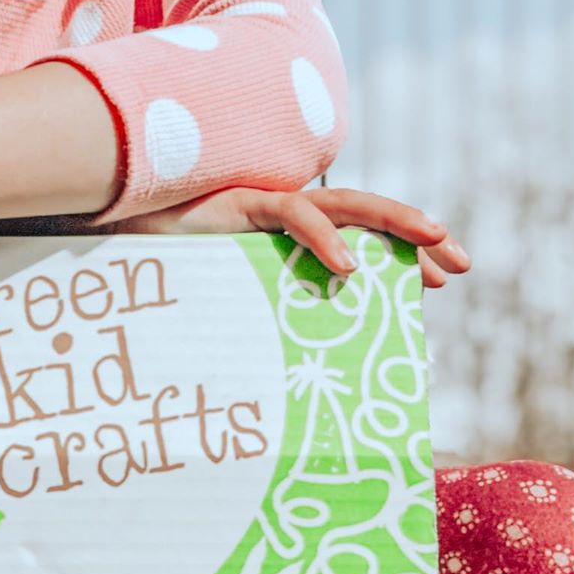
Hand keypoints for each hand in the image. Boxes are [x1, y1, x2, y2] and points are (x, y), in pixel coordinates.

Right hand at [113, 186, 469, 287]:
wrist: (111, 251)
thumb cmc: (170, 284)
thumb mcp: (238, 307)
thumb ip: (274, 318)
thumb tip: (311, 371)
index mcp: (286, 236)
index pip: (359, 237)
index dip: (403, 252)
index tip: (445, 280)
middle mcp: (281, 212)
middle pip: (364, 216)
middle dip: (417, 233)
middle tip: (462, 259)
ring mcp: (263, 202)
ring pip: (342, 204)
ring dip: (392, 221)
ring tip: (434, 241)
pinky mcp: (239, 203)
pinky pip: (291, 214)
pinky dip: (323, 238)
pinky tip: (349, 268)